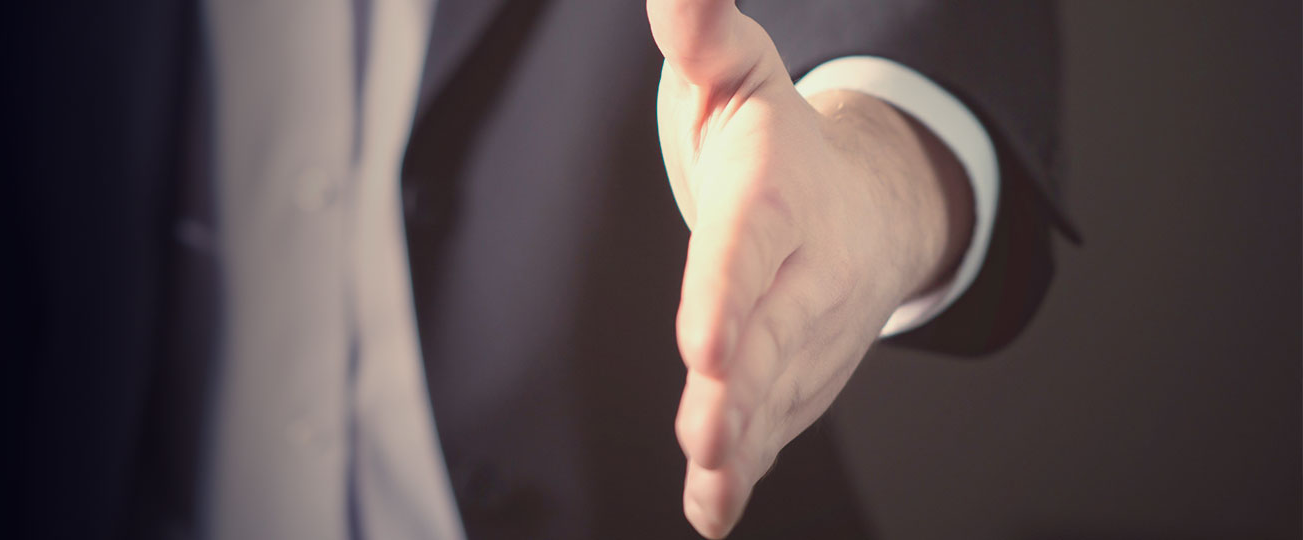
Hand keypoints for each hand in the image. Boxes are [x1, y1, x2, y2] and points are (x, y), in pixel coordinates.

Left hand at [646, 1, 973, 536]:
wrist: (866, 202)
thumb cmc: (772, 136)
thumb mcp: (734, 71)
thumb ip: (700, 32)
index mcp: (777, 196)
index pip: (750, 247)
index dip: (727, 294)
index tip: (705, 344)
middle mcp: (802, 272)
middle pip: (771, 335)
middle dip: (742, 387)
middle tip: (705, 428)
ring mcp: (805, 333)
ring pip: (776, 395)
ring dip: (743, 442)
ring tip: (710, 479)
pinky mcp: (795, 377)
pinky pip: (775, 428)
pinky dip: (745, 473)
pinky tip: (712, 513)